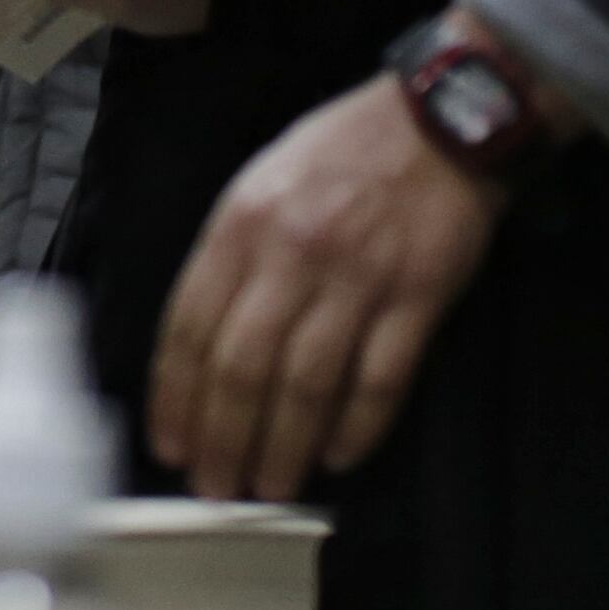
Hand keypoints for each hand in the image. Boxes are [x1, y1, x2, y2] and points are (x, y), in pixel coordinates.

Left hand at [144, 73, 505, 498]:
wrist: (438, 121)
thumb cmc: (340, 154)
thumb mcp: (261, 184)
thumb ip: (231, 257)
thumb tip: (201, 345)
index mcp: (240, 225)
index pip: (190, 326)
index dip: (176, 396)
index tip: (171, 444)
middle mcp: (291, 254)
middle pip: (243, 368)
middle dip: (223, 438)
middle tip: (216, 488)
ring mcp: (357, 278)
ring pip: (306, 384)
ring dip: (283, 446)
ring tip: (270, 487)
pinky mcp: (418, 296)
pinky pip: (380, 378)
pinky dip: (356, 427)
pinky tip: (338, 457)